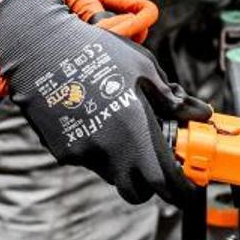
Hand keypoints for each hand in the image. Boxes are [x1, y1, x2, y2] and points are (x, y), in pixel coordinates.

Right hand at [0, 0, 211, 204]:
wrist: (40, 48)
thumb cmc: (95, 51)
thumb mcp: (143, 67)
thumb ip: (172, 98)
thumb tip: (199, 112)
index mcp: (134, 130)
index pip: (162, 181)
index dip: (177, 189)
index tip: (183, 185)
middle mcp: (108, 149)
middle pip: (135, 191)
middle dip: (147, 182)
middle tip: (151, 161)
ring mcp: (82, 152)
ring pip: (110, 174)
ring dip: (120, 162)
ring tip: (116, 127)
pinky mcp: (62, 151)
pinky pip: (87, 160)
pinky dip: (95, 148)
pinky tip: (91, 119)